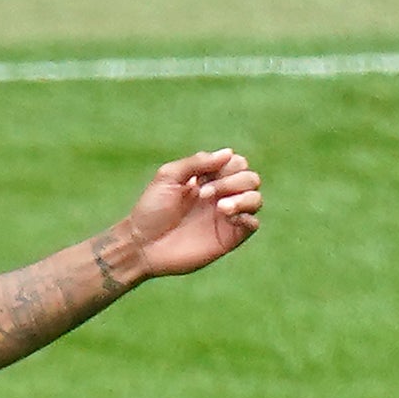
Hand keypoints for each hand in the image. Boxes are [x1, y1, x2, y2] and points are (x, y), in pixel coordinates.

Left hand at [122, 150, 262, 277]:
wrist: (142, 245)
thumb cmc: (151, 210)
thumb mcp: (168, 176)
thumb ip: (196, 162)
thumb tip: (228, 153)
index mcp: (208, 179)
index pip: (236, 163)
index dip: (226, 165)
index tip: (200, 177)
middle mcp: (221, 196)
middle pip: (250, 178)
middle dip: (232, 181)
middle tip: (203, 194)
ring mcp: (226, 217)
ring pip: (256, 199)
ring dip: (243, 197)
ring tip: (220, 207)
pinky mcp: (228, 238)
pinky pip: (253, 224)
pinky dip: (247, 217)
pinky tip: (227, 217)